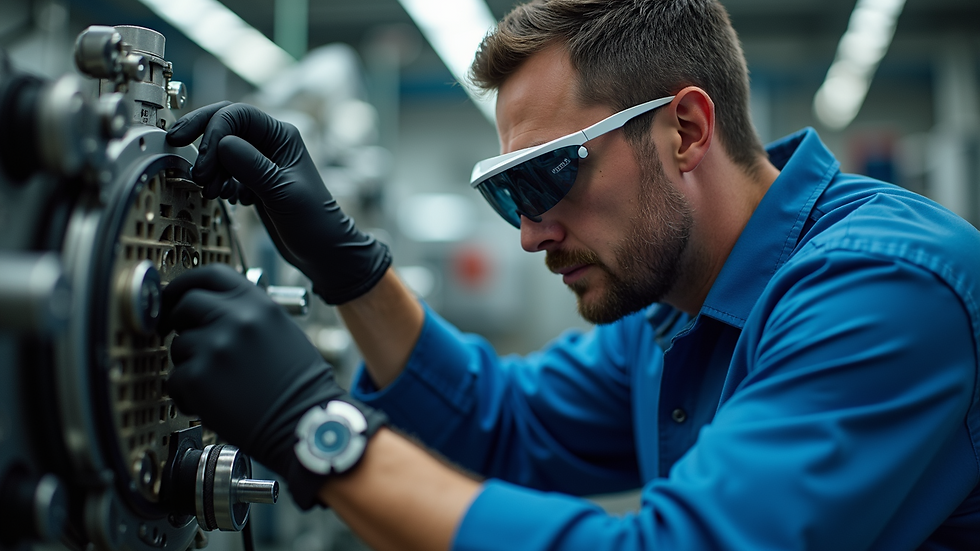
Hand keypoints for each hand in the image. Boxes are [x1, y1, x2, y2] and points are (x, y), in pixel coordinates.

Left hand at [159, 264, 385, 507]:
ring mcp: (215, 347)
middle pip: (186, 303)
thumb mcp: (281, 331)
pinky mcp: (198, 378)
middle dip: (179, 320)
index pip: (210, 274)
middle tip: (185, 338)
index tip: (176, 295)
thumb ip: (247, 313)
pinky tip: (211, 401)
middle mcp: (237, 319)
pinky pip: (175, 379)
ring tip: (215, 381)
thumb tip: (210, 308)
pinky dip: (187, 393)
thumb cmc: (298, 384)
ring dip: (188, 362)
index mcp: (259, 304)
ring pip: (178, 345)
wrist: (304, 422)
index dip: (186, 283)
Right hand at [165, 102, 390, 304]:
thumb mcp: (282, 194)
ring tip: (210, 191)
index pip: (238, 115)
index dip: (214, 132)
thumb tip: (223, 144)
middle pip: (224, 124)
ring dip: (209, 166)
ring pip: (221, 149)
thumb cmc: (315, 223)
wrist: (323, 252)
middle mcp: (270, 144)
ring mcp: (260, 162)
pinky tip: (223, 197)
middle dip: (201, 137)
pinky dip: (217, 180)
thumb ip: (252, 167)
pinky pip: (224, 170)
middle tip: (177, 147)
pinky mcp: (251, 181)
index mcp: (282, 136)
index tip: (205, 162)